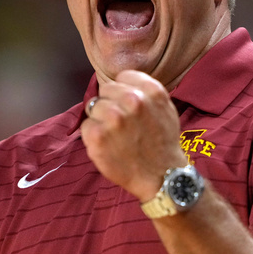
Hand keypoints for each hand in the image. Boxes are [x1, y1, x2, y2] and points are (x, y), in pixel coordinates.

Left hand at [80, 70, 188, 200]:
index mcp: (151, 91)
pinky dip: (93, 136)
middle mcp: (133, 101)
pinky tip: (108, 146)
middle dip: (111, 105)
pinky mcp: (98, 136)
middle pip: (106, 91)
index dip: (123, 92)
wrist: (162, 177)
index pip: (123, 77)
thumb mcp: (165, 108)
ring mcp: (113, 118)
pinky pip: (86, 126)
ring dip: (101, 120)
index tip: (128, 106)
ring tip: (116, 137)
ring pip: (93, 107)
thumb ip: (145, 90)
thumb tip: (122, 81)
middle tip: (122, 125)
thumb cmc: (163, 144)